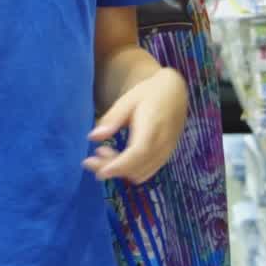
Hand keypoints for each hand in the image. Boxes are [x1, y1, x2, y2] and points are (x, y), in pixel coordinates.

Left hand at [84, 68, 186, 184]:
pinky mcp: (166, 156)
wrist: (175, 92)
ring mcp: (166, 152)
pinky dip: (130, 170)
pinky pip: (147, 171)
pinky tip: (119, 157)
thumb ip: (112, 119)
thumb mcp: (127, 100)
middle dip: (112, 169)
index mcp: (152, 126)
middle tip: (90, 160)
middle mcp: (162, 143)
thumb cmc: (149, 93)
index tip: (99, 172)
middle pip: (136, 167)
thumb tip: (93, 137)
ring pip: (141, 173)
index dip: (118, 165)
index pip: (137, 153)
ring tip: (103, 153)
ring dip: (121, 171)